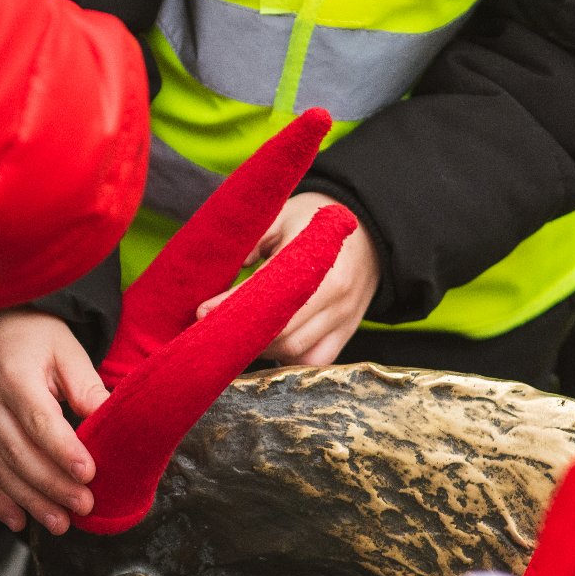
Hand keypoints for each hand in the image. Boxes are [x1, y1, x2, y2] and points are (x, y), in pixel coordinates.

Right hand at [0, 309, 107, 534]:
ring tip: (61, 523)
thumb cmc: (37, 338)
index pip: (39, 421)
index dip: (63, 451)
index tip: (88, 474)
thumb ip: (86, 386)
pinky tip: (20, 521)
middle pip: (19, 453)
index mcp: (14, 377)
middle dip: (52, 485)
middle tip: (84, 506)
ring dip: (30, 501)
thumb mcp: (68, 350)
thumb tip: (110, 420)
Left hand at [195, 192, 378, 366]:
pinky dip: (288, 359)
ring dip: (261, 351)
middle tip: (210, 332)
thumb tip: (222, 271)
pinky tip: (268, 349)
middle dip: (242, 336)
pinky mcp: (347, 332)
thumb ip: (253, 240)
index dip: (232, 306)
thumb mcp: (283, 216)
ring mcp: (343, 317)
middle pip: (282, 331)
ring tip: (236, 340)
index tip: (202, 311)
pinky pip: (315, 360)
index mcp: (317, 257)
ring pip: (295, 351)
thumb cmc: (317, 222)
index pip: (268, 292)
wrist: (372, 233)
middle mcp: (334, 293)